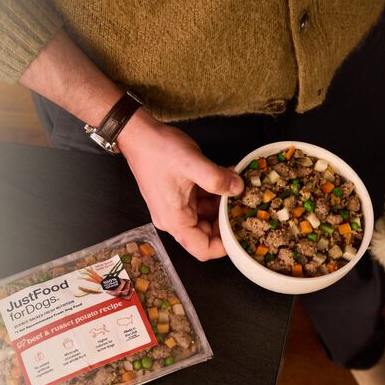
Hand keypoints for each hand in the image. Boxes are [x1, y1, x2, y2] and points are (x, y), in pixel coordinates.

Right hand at [117, 111, 244, 259]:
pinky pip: (200, 201)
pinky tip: (226, 177)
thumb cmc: (158, 151)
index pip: (203, 249)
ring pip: (206, 215)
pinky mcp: (177, 195)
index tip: (242, 231)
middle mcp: (173, 219)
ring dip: (222, 203)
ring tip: (237, 186)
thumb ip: (217, 179)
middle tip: (245, 205)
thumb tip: (239, 189)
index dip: (225, 246)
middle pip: (206, 234)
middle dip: (227, 220)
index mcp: (175, 220)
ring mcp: (175, 207)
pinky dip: (214, 193)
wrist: (138, 135)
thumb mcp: (192, 164)